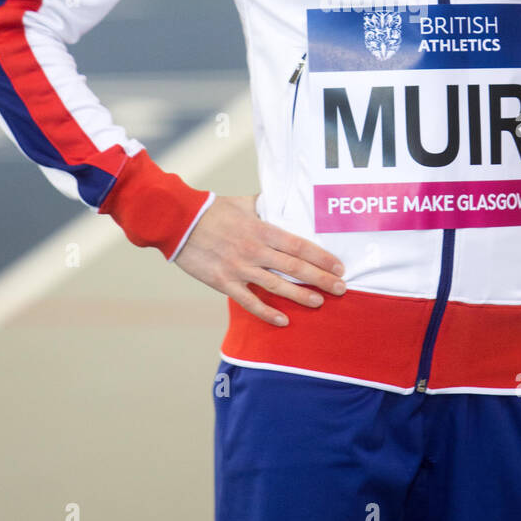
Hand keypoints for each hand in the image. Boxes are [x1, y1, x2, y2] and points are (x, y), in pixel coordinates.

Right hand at [172, 194, 346, 326]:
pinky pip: (249, 301)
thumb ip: (264, 205)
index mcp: (262, 229)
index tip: (339, 266)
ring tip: (320, 303)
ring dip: (301, 296)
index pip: (299, 246)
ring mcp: (240, 268)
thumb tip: (279, 200)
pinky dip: (267, 312)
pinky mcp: (224, 282)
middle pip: (295, 267)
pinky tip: (284, 320)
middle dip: (321, 279)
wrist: (178, 221)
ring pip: (277, 286)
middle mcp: (255, 250)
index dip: (322, 257)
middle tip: (342, 288)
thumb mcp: (242, 202)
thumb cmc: (211, 210)